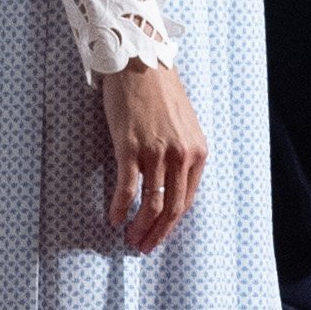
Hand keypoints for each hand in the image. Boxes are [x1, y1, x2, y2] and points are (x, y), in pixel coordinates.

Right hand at [100, 61, 207, 252]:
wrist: (140, 63)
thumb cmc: (161, 92)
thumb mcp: (185, 126)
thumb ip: (183, 155)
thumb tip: (171, 186)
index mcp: (198, 152)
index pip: (188, 200)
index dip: (172, 223)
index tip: (160, 234)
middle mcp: (181, 155)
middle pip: (172, 208)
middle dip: (157, 232)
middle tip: (144, 246)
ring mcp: (156, 153)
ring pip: (151, 204)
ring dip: (139, 226)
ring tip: (129, 238)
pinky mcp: (130, 148)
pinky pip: (127, 189)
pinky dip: (119, 208)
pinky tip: (113, 218)